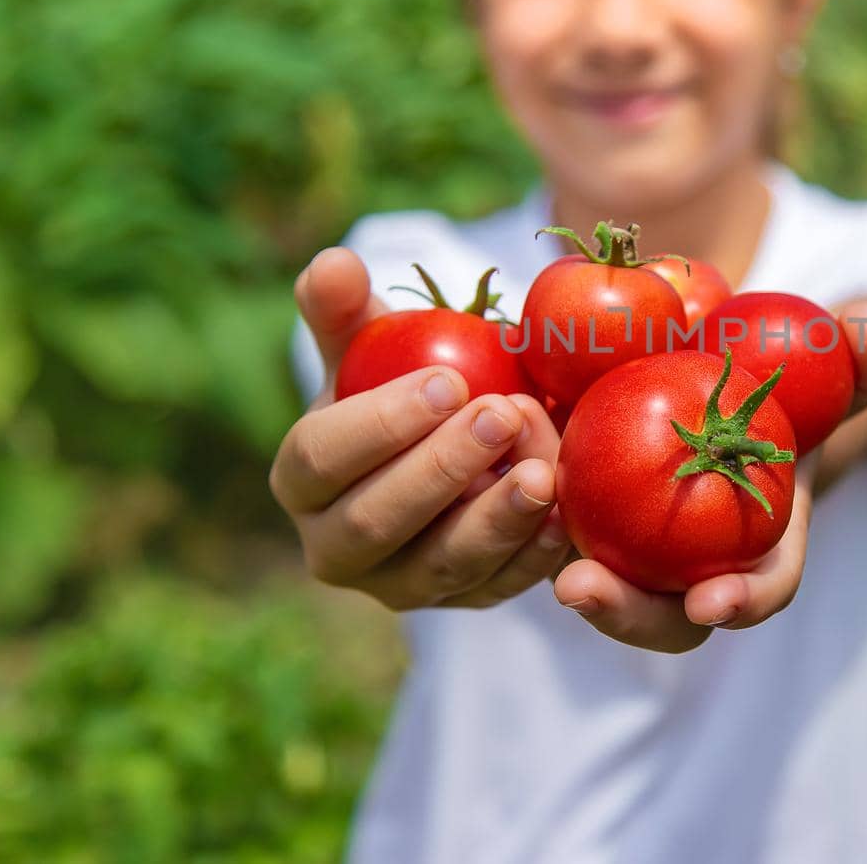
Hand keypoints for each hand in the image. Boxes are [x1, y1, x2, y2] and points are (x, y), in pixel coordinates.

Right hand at [269, 247, 570, 609]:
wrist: (453, 441)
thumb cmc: (400, 383)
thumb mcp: (371, 344)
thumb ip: (344, 308)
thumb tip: (333, 264)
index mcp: (300, 480)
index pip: (322, 458)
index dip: (380, 423)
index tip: (447, 382)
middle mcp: (337, 549)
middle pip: (376, 523)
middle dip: (441, 470)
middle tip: (501, 416)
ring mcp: (402, 585)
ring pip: (442, 567)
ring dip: (495, 521)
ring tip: (544, 473)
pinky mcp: (464, 601)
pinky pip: (498, 588)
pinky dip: (532, 556)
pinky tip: (566, 515)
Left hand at [550, 299, 866, 653]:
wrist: (728, 379)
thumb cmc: (790, 381)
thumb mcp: (829, 362)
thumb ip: (862, 354)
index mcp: (767, 542)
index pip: (762, 588)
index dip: (742, 603)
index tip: (711, 607)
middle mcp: (701, 563)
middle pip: (668, 615)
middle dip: (628, 617)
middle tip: (582, 589)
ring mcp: (642, 549)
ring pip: (607, 586)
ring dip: (570, 581)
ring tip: (528, 552)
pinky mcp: (590, 518)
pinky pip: (557, 528)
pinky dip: (530, 514)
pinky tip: (497, 479)